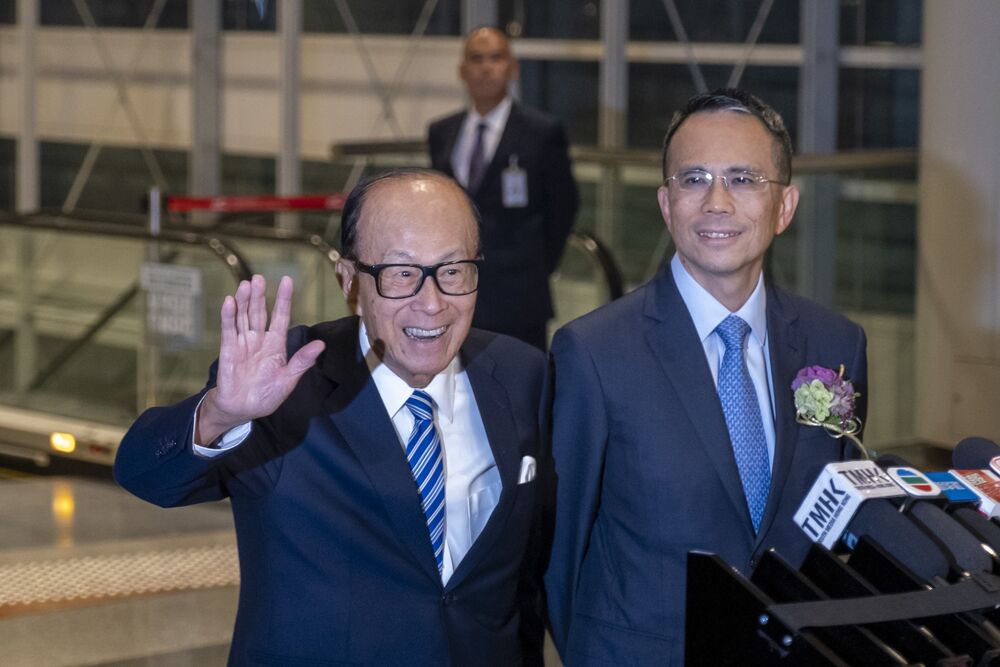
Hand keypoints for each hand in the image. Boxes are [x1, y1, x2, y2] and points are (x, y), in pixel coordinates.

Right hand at [196, 274, 324, 443]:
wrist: (243, 410)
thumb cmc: (266, 396)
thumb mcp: (288, 380)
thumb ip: (302, 362)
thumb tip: (320, 345)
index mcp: (276, 345)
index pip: (280, 317)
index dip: (283, 299)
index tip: (287, 280)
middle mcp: (259, 339)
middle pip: (259, 312)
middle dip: (259, 295)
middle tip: (259, 278)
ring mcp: (243, 343)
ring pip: (243, 316)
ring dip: (244, 300)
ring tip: (246, 284)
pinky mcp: (228, 350)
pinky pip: (228, 330)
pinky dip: (228, 316)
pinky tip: (230, 302)